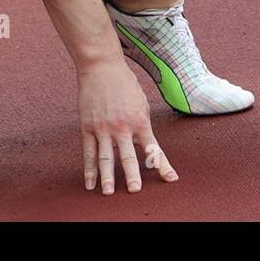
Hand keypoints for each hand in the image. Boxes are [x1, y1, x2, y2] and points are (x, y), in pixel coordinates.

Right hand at [75, 55, 178, 193]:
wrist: (102, 67)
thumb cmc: (125, 84)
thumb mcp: (142, 103)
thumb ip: (143, 124)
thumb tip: (146, 144)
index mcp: (140, 121)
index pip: (153, 148)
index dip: (163, 165)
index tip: (171, 179)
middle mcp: (122, 127)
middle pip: (128, 156)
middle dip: (133, 175)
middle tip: (135, 191)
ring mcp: (103, 128)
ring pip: (105, 158)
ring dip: (107, 177)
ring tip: (109, 192)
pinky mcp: (88, 127)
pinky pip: (88, 152)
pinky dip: (89, 169)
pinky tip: (90, 183)